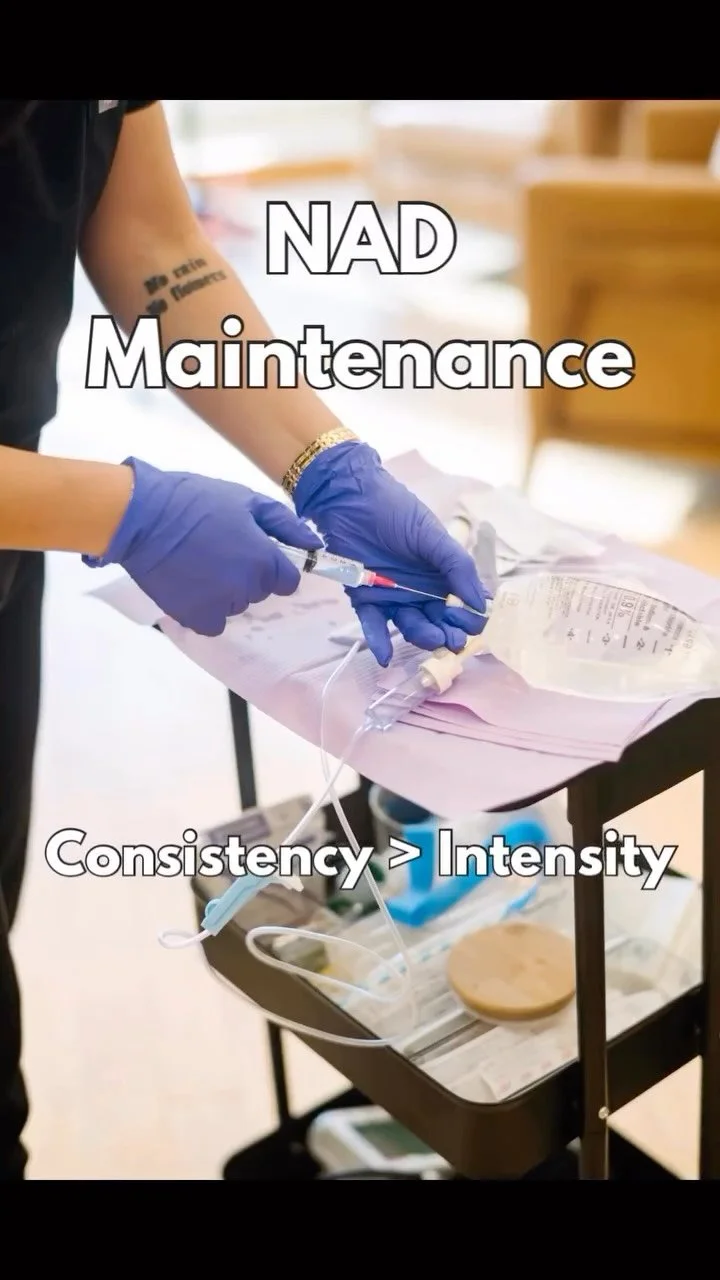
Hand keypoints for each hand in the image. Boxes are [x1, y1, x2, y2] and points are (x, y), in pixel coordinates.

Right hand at [83, 457, 321, 635]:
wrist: (142, 517)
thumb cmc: (196, 502)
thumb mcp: (247, 501)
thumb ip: (286, 526)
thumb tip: (317, 546)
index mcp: (264, 560)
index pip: (289, 581)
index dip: (275, 566)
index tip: (256, 552)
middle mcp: (247, 589)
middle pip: (261, 592)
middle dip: (248, 575)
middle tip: (220, 548)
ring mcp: (221, 606)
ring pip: (237, 605)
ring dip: (226, 590)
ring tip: (200, 562)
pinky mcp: (195, 618)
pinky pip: (214, 621)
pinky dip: (206, 607)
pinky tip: (191, 583)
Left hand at [293, 441, 489, 664]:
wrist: (348, 497)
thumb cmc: (394, 510)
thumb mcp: (432, 535)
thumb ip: (457, 565)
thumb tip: (481, 602)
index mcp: (442, 575)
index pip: (464, 605)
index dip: (469, 617)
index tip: (468, 619)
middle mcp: (421, 591)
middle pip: (440, 622)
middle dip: (448, 633)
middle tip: (451, 640)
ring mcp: (394, 597)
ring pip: (411, 627)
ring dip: (421, 635)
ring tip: (429, 637)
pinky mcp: (365, 600)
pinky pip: (374, 626)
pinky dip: (379, 642)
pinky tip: (384, 656)